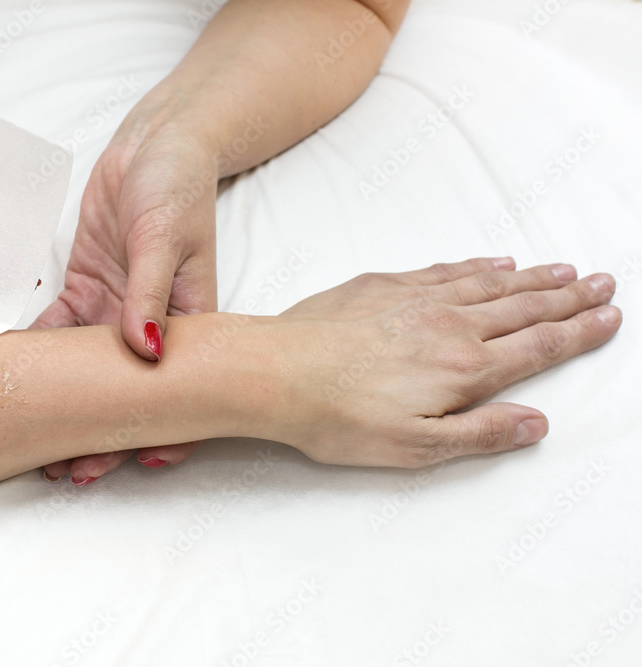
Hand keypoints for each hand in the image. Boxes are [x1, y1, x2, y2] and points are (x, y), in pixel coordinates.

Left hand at [34, 119, 218, 482]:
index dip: (168, 430)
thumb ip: (151, 294)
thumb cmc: (176, 185)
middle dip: (101, 433)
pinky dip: (36, 357)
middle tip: (69, 470)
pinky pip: (56, 332)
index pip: (179, 388)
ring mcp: (114, 311)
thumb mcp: (166, 237)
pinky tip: (14, 382)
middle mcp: (149, 326)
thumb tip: (144, 351)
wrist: (153, 146)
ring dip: (64, 407)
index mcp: (186, 322)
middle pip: (125, 392)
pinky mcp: (85, 290)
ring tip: (39, 445)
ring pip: (86, 373)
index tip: (139, 461)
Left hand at [258, 258, 619, 465]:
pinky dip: (476, 265)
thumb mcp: (415, 448)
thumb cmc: (337, 418)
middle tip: (602, 282)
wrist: (276, 372)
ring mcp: (415, 299)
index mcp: (464, 368)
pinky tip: (491, 262)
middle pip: (524, 307)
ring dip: (530, 276)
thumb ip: (481, 434)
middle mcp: (449, 326)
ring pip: (489, 283)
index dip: (580, 332)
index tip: (609, 316)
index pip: (538, 346)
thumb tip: (536, 423)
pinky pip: (444, 269)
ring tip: (562, 269)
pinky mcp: (381, 285)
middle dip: (568, 296)